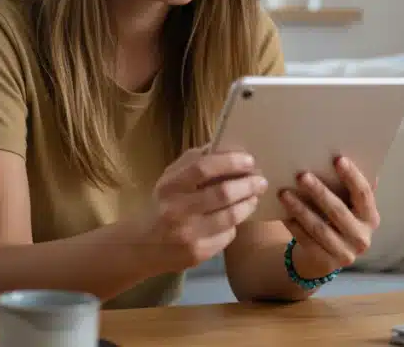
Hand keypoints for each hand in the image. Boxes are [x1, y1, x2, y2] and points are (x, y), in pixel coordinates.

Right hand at [137, 147, 266, 273]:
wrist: (142, 245)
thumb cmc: (164, 203)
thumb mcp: (171, 178)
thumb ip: (196, 161)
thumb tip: (231, 149)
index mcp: (170, 186)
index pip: (203, 168)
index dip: (230, 161)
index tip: (249, 160)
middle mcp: (177, 210)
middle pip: (223, 193)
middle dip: (248, 184)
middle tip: (261, 181)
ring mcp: (187, 234)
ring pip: (230, 217)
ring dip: (248, 204)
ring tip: (254, 197)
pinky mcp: (197, 254)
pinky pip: (227, 235)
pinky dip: (235, 224)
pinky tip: (236, 218)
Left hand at [279, 156, 380, 279]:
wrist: (326, 257)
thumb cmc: (338, 220)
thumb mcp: (348, 206)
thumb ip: (350, 188)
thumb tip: (346, 154)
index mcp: (371, 217)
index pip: (364, 194)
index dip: (352, 176)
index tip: (337, 159)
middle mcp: (362, 237)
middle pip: (338, 211)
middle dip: (319, 191)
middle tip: (301, 175)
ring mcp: (345, 253)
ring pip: (319, 228)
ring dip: (300, 208)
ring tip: (284, 193)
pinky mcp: (325, 263)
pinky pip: (307, 241)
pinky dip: (294, 226)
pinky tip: (283, 212)